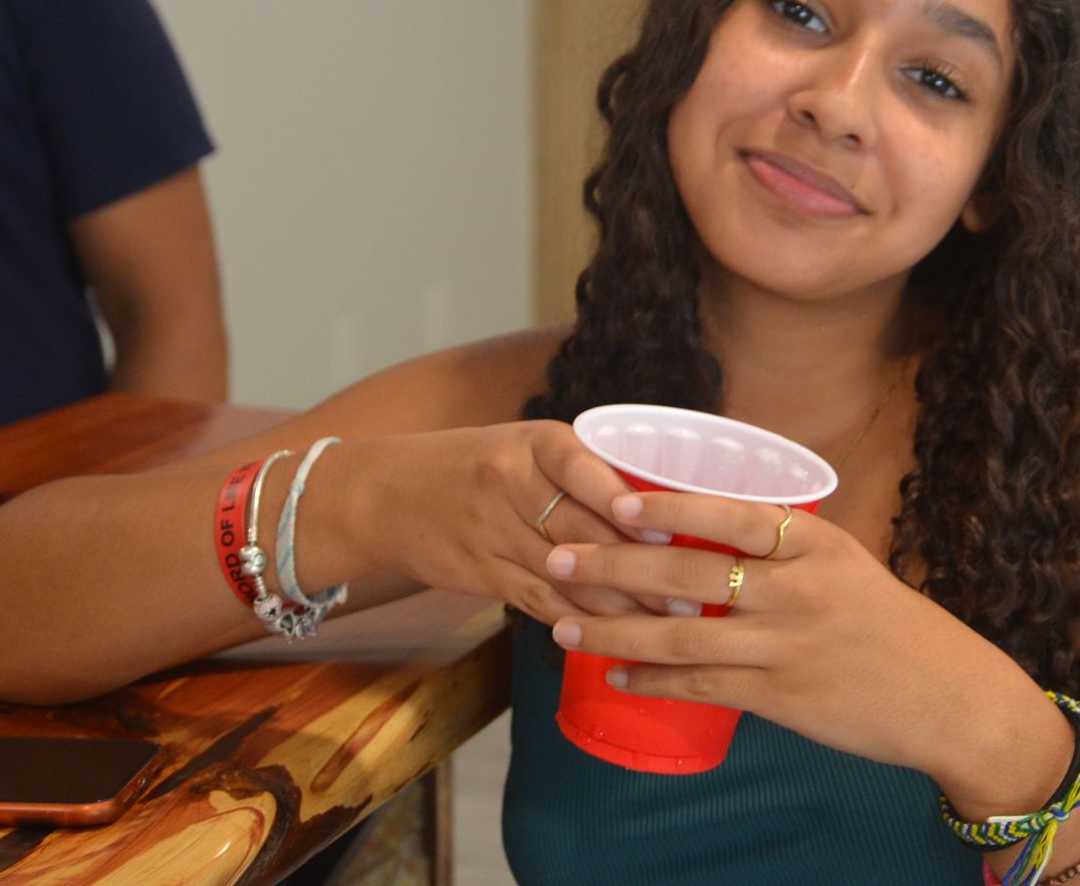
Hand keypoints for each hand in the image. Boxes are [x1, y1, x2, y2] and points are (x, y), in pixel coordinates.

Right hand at [354, 422, 668, 622]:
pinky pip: (537, 601)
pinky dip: (576, 621)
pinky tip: (612, 637)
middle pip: (581, 530)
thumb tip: (665, 503)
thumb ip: (584, 469)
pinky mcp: (480, 574)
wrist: (386, 494)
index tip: (665, 530)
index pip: (581, 469)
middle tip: (693, 592)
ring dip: (620, 603)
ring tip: (669, 622)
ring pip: (565, 573)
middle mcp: (509, 484)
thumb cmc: (477, 465)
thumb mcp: (525, 446)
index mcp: (531, 442)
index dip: (621, 501)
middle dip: (640, 566)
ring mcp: (491, 532)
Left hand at [541, 489, 1050, 780]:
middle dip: (614, 565)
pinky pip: (702, 686)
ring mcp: (788, 645)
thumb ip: (784, 548)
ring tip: (564, 628)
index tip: (613, 499)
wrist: (948, 697)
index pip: (728, 514)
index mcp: (815, 543)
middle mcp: (798, 589)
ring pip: (683, 635)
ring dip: (616, 631)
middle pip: (689, 572)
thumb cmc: (893, 627)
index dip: (666, 508)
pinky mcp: (781, 697)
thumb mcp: (847, 565)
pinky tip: (617, 676)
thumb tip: (708, 528)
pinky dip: (654, 680)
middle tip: (558, 558)